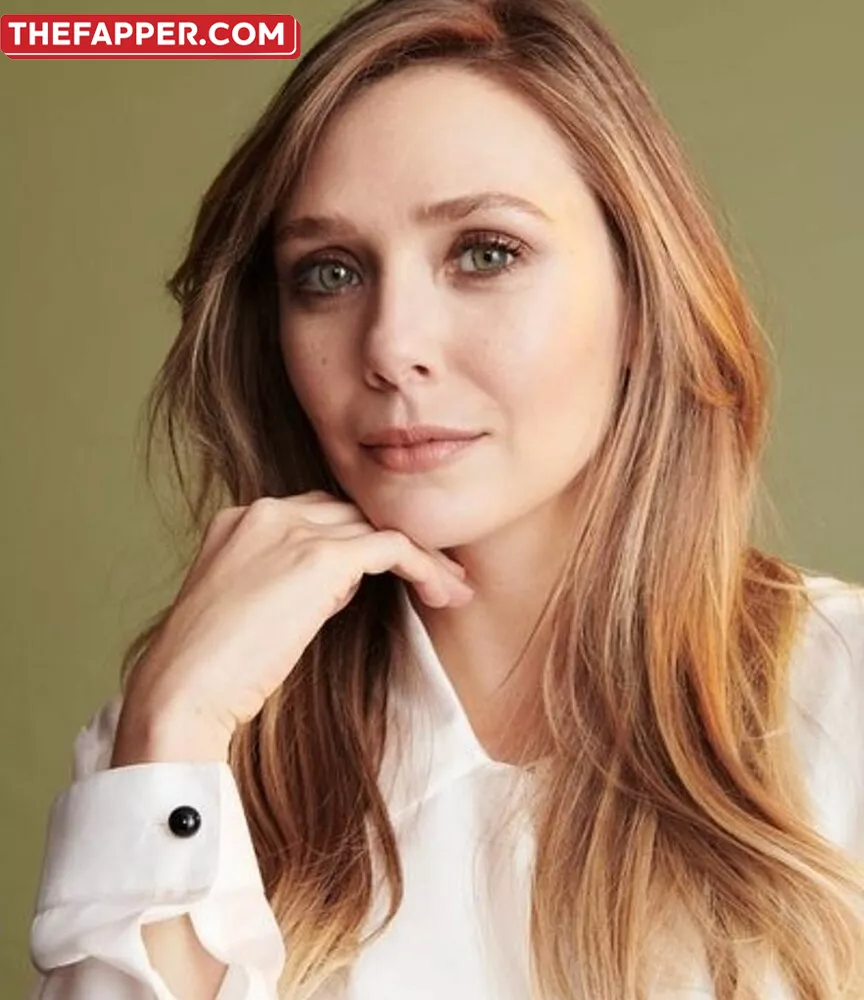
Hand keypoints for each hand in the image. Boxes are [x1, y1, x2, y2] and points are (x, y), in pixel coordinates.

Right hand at [111, 490, 472, 762]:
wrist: (180, 693)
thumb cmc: (209, 671)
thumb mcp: (244, 608)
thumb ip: (285, 580)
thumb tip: (340, 583)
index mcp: (239, 519)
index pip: (317, 513)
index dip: (357, 542)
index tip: (393, 572)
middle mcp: (265, 512)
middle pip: (352, 514)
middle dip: (396, 543)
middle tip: (438, 577)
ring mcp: (291, 530)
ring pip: (378, 527)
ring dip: (423, 558)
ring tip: (453, 590)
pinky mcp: (319, 558)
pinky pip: (392, 547)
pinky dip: (424, 566)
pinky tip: (443, 592)